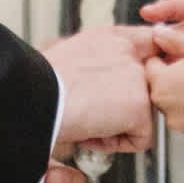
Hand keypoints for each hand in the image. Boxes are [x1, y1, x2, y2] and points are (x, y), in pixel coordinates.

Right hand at [44, 25, 157, 154]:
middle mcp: (127, 51)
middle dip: (129, 105)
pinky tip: (89, 132)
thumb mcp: (71, 59)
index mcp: (110, 37)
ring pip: (143, 114)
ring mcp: (137, 78)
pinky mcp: (140, 106)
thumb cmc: (38, 85)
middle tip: (98, 111)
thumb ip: (100, 63)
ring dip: (117, 125)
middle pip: (151, 83)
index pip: (148, 45)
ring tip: (86, 120)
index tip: (138, 84)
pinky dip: (114, 145)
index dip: (145, 67)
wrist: (31, 99)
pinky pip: (140, 139)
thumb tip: (109, 83)